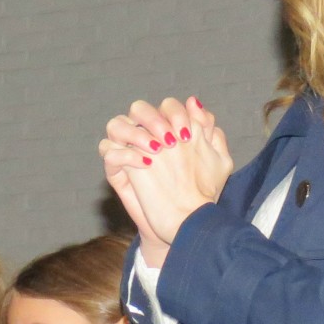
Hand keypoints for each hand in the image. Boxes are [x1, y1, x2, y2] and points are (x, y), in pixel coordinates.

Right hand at [101, 97, 232, 263]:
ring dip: (135, 132)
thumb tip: (193, 100)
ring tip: (154, 151)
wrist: (185, 222)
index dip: (175, 113)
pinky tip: (145, 165)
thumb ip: (208, 128)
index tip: (188, 133)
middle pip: (137, 109)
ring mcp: (129, 152)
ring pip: (116, 125)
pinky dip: (124, 154)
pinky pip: (108, 152)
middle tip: (168, 139)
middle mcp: (147, 136)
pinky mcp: (116, 172)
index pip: (165, 106)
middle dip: (152, 118)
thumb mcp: (216, 158)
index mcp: (169, 129)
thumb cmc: (200, 190)